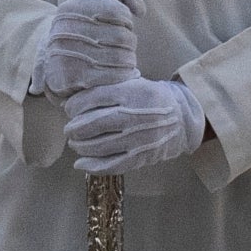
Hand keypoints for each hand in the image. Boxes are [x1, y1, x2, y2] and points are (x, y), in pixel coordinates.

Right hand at [35, 0, 137, 94]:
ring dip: (129, 59)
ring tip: (127, 59)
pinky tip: (123, 73)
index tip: (125, 26)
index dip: (126, 20)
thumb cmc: (86, 27)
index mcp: (72, 7)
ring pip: (118, 57)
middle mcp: (64, 28)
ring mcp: (64, 53)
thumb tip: (140, 11)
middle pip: (120, 36)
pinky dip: (123, 75)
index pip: (115, 10)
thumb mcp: (101, 1)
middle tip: (128, 46)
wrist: (54, 58)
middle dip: (130, 42)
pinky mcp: (69, 77)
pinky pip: (110, 77)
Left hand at [64, 73, 204, 174]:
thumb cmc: (151, 99)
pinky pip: (112, 165)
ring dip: (81, 146)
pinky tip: (80, 164)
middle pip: (94, 124)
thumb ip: (108, 88)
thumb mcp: (134, 83)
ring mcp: (139, 139)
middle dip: (74, 128)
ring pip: (100, 146)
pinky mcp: (142, 157)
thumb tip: (71, 101)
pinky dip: (93, 166)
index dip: (75, 105)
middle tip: (69, 129)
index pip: (94, 98)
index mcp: (132, 92)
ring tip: (75, 143)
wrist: (182, 119)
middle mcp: (135, 116)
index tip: (68, 108)